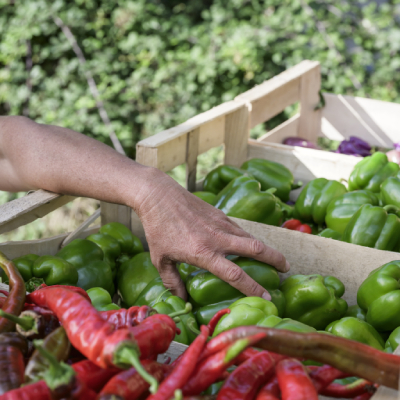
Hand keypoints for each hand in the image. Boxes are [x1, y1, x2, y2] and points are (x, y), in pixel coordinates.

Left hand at [134, 168, 289, 299]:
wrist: (159, 196)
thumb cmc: (158, 229)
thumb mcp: (160, 259)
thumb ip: (172, 282)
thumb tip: (183, 300)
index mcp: (203, 253)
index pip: (235, 275)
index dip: (253, 288)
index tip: (266, 297)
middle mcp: (217, 238)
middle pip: (256, 249)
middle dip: (276, 260)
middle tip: (286, 269)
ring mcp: (221, 223)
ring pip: (251, 237)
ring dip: (266, 248)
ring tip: (275, 258)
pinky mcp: (220, 213)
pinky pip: (240, 228)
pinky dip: (249, 238)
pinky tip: (250, 244)